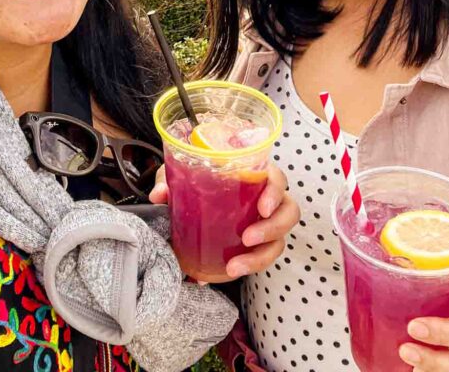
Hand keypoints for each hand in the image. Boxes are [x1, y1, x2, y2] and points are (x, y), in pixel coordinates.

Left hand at [150, 164, 299, 282]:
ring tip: (236, 266)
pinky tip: (225, 272)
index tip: (262, 207)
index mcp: (255, 176)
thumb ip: (170, 181)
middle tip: (248, 238)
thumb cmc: (198, 181)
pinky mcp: (259, 243)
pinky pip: (263, 257)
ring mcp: (266, 223)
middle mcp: (267, 199)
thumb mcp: (183, 178)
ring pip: (280, 239)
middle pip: (289, 211)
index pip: (277, 178)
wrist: (195, 202)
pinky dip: (247, 267)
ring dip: (261, 256)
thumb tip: (159, 194)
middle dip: (273, 228)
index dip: (275, 192)